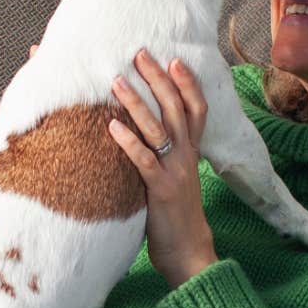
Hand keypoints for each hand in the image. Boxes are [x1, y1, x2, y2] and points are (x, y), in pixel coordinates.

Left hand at [109, 49, 216, 287]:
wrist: (189, 254)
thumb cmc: (174, 218)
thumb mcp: (172, 180)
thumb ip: (160, 158)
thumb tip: (138, 139)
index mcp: (190, 153)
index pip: (196, 109)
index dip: (188, 83)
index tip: (174, 59)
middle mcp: (186, 157)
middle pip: (176, 108)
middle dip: (158, 78)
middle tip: (140, 53)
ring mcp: (174, 172)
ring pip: (159, 128)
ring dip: (137, 101)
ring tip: (116, 79)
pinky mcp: (160, 191)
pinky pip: (143, 161)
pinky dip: (128, 141)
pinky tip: (111, 125)